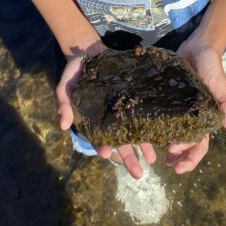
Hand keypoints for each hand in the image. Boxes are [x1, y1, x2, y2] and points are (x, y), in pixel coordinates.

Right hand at [55, 38, 155, 179]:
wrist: (91, 51)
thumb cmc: (75, 71)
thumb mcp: (64, 85)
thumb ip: (63, 104)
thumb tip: (63, 126)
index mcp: (93, 119)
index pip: (99, 138)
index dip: (103, 147)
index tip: (106, 154)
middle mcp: (110, 118)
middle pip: (121, 141)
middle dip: (129, 158)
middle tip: (139, 175)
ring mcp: (123, 109)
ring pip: (135, 132)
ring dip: (144, 148)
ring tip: (153, 161)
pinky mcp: (135, 97)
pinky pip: (145, 114)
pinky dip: (152, 125)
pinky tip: (162, 135)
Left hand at [165, 38, 225, 172]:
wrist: (198, 47)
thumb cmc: (211, 66)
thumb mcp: (219, 82)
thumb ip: (225, 100)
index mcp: (206, 118)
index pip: (201, 143)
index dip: (190, 154)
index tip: (175, 157)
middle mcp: (194, 117)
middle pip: (189, 143)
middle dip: (180, 157)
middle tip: (168, 164)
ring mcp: (180, 109)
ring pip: (176, 133)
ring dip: (170, 147)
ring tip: (159, 157)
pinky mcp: (168, 99)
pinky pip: (164, 116)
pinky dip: (159, 126)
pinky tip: (149, 132)